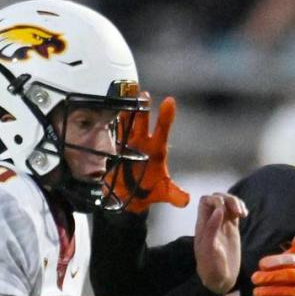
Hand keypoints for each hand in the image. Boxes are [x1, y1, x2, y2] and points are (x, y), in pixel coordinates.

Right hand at [111, 94, 189, 212]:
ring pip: (127, 125)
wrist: (132, 198)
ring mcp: (129, 146)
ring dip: (126, 112)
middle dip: (143, 110)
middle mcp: (143, 144)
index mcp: (157, 150)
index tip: (169, 101)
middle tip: (143, 95)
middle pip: (143, 123)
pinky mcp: (117, 151)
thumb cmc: (151, 191)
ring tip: (124, 96)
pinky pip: (115, 136)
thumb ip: (175, 195)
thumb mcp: (164, 193)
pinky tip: (110, 112)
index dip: (165, 117)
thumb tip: (185, 200)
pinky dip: (113, 125)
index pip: (162, 131)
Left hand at [195, 193, 246, 293]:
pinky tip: (245, 215)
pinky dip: (241, 209)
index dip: (215, 200)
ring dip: (236, 203)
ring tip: (243, 214)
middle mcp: (212, 222)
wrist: (220, 280)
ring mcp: (223, 225)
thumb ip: (212, 229)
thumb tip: (219, 210)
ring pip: (227, 203)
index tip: (224, 211)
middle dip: (228, 199)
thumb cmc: (211, 267)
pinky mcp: (233, 230)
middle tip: (237, 212)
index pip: (205, 201)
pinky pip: (235, 212)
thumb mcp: (208, 249)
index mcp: (203, 225)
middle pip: (217, 198)